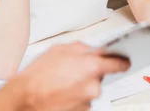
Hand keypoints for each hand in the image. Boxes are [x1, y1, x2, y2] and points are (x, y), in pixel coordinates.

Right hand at [6, 42, 129, 110]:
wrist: (25, 99)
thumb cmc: (39, 75)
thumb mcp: (59, 49)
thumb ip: (81, 48)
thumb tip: (92, 49)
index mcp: (92, 66)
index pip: (119, 63)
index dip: (121, 60)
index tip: (123, 60)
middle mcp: (94, 85)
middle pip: (100, 76)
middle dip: (89, 72)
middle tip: (71, 70)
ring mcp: (88, 100)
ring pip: (90, 88)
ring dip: (80, 84)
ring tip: (61, 82)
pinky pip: (83, 100)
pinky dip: (75, 96)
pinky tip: (61, 91)